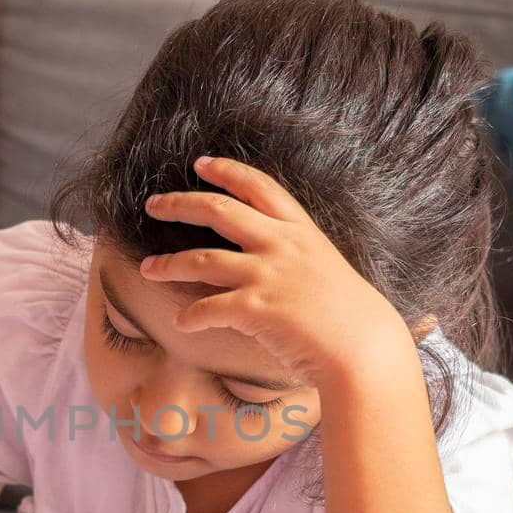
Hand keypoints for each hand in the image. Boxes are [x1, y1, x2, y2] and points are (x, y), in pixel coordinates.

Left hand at [138, 155, 417, 387]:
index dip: (227, 171)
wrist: (364, 349)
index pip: (259, 186)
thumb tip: (269, 261)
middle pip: (219, 211)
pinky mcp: (256, 309)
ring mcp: (268, 275)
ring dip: (169, 264)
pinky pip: (208, 308)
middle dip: (180, 204)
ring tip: (148, 269)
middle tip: (153, 204)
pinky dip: (190, 316)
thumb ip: (297, 257)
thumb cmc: (349, 317)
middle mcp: (282, 245)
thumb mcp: (326, 269)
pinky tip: (181, 321)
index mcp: (301, 231)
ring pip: (203, 259)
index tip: (200, 164)